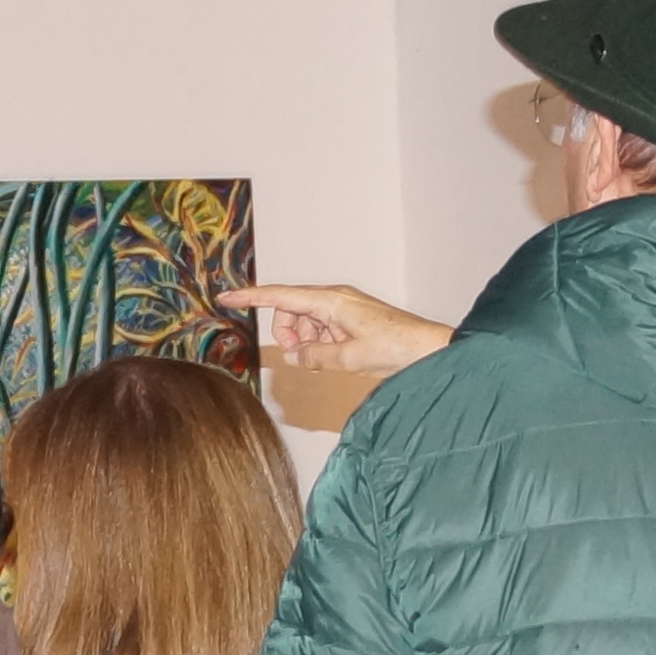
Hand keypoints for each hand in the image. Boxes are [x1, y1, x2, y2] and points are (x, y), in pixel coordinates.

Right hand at [221, 284, 450, 380]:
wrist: (429, 349)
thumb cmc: (397, 347)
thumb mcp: (350, 358)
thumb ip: (315, 356)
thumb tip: (294, 355)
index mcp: (332, 301)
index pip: (282, 296)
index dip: (251, 297)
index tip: (226, 297)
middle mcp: (335, 299)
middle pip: (290, 311)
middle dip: (286, 333)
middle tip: (301, 355)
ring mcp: (342, 308)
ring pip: (304, 322)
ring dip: (304, 342)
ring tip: (325, 358)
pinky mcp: (349, 320)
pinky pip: (320, 329)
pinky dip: (318, 344)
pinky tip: (334, 356)